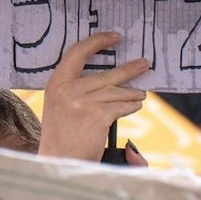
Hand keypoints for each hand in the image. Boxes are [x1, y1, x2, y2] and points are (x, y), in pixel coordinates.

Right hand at [38, 31, 149, 160]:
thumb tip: (108, 77)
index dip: (97, 41)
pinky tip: (135, 105)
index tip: (114, 37)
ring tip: (141, 94)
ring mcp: (82, 102)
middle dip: (129, 69)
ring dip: (133, 93)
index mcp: (56, 83)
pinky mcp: (97, 115)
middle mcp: (68, 90)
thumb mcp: (60, 106)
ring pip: (117, 91)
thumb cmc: (62, 137)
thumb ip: (76, 89)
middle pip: (107, 74)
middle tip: (144, 64)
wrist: (59, 162)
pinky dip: (131, 106)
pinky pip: (122, 106)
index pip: (77, 52)